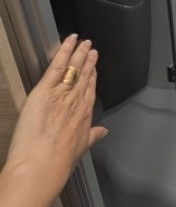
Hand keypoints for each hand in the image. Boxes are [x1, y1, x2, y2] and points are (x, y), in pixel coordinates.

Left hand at [5, 33, 107, 198]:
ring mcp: (62, 93)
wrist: (42, 165)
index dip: (93, 77)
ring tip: (83, 42)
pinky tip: (69, 41)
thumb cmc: (58, 163)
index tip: (95, 68)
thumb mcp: (80, 149)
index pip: (90, 90)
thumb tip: (103, 132)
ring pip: (74, 68)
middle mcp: (76, 101)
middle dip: (89, 61)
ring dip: (79, 53)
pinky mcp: (45, 90)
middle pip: (85, 76)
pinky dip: (64, 51)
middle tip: (92, 49)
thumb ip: (92, 137)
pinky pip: (57, 65)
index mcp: (85, 115)